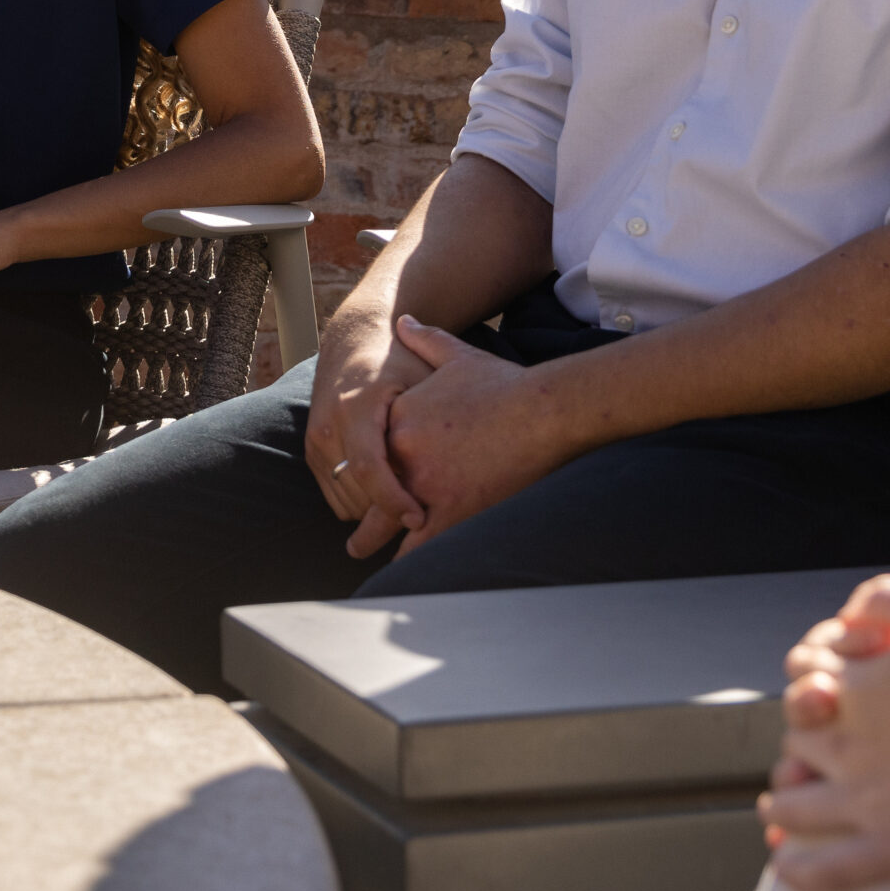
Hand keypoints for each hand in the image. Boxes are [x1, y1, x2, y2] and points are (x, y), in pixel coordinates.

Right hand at [301, 306, 426, 557]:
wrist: (353, 342)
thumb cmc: (398, 361)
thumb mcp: (421, 376)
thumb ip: (432, 416)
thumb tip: (456, 461)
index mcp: (355, 408)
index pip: (370, 469)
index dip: (394, 500)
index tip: (420, 518)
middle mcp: (328, 427)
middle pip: (357, 493)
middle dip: (390, 511)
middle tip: (425, 510)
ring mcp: (315, 442)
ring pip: (346, 502)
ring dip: (376, 509)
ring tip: (408, 495)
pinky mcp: (312, 453)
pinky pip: (336, 498)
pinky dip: (362, 502)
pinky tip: (389, 487)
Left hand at [380, 312, 578, 554]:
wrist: (540, 409)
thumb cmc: (503, 384)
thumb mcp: (457, 355)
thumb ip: (425, 339)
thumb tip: (403, 321)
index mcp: (399, 419)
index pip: (365, 449)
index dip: (360, 466)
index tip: (356, 477)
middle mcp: (403, 453)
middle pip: (366, 488)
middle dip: (356, 507)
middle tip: (349, 526)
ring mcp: (424, 485)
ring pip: (384, 521)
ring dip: (370, 539)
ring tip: (360, 551)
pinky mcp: (451, 511)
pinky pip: (418, 544)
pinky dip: (405, 559)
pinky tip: (398, 569)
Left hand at [759, 575, 889, 890]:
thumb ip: (884, 600)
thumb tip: (850, 611)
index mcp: (854, 691)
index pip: (800, 681)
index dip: (808, 681)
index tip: (825, 691)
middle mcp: (850, 746)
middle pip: (796, 741)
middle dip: (801, 741)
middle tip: (813, 749)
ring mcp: (870, 801)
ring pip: (794, 804)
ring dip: (782, 802)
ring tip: (781, 803)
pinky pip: (832, 870)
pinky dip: (801, 872)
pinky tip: (786, 866)